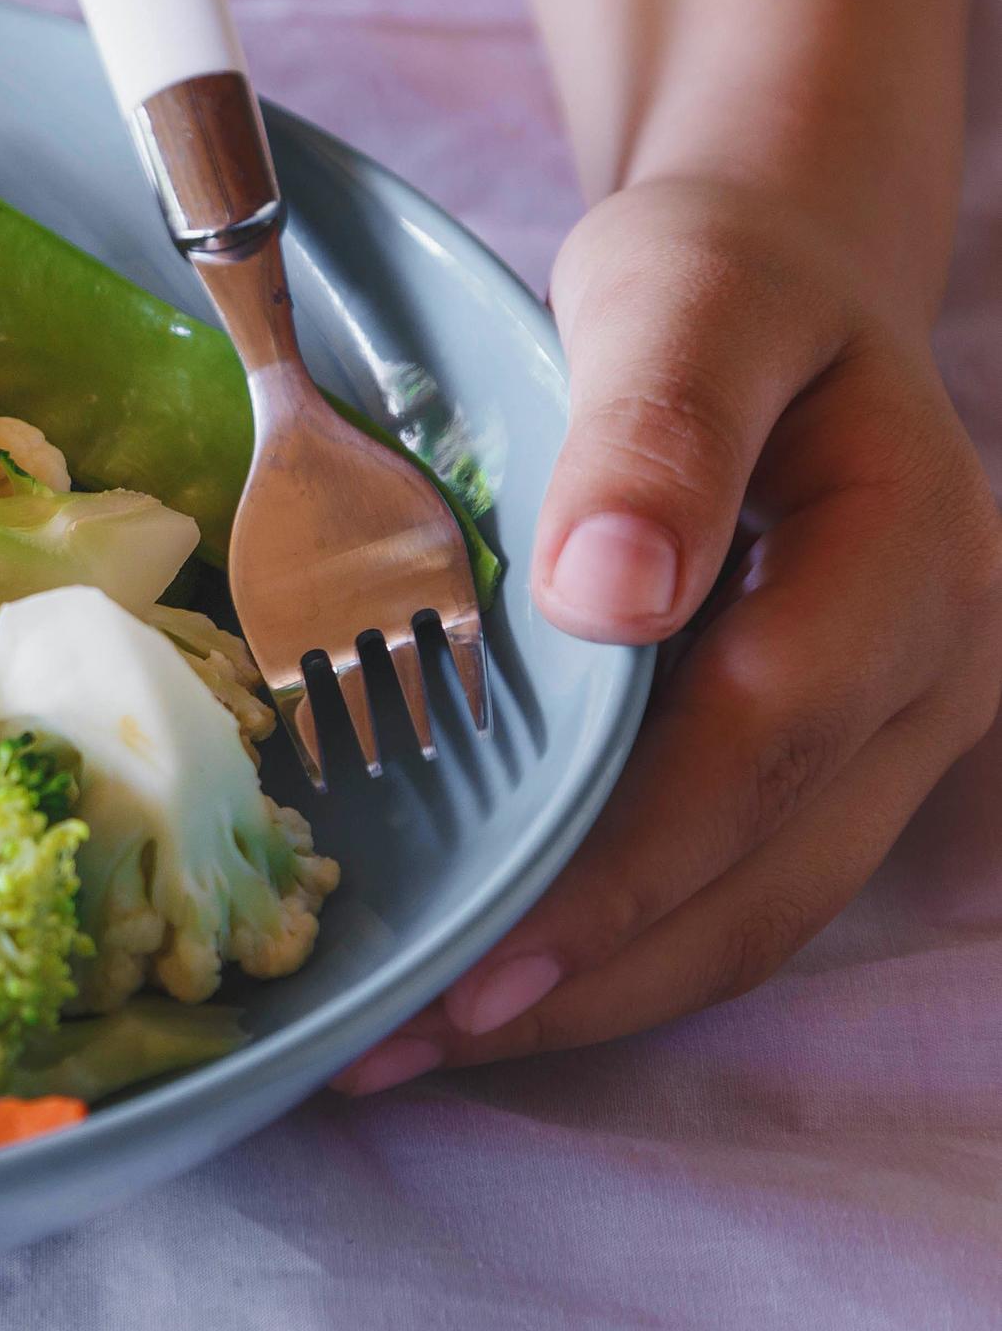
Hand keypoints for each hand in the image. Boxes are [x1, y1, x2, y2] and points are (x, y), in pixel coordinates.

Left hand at [336, 176, 1001, 1091]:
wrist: (777, 281)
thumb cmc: (721, 283)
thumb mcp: (683, 296)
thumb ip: (656, 433)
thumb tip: (613, 594)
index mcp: (909, 559)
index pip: (758, 751)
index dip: (615, 872)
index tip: (473, 956)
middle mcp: (935, 673)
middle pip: (759, 876)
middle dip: (577, 980)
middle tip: (395, 1049)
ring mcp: (897, 736)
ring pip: (750, 915)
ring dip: (587, 1000)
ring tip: (412, 1048)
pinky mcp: (831, 768)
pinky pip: (730, 889)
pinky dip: (609, 952)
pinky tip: (482, 987)